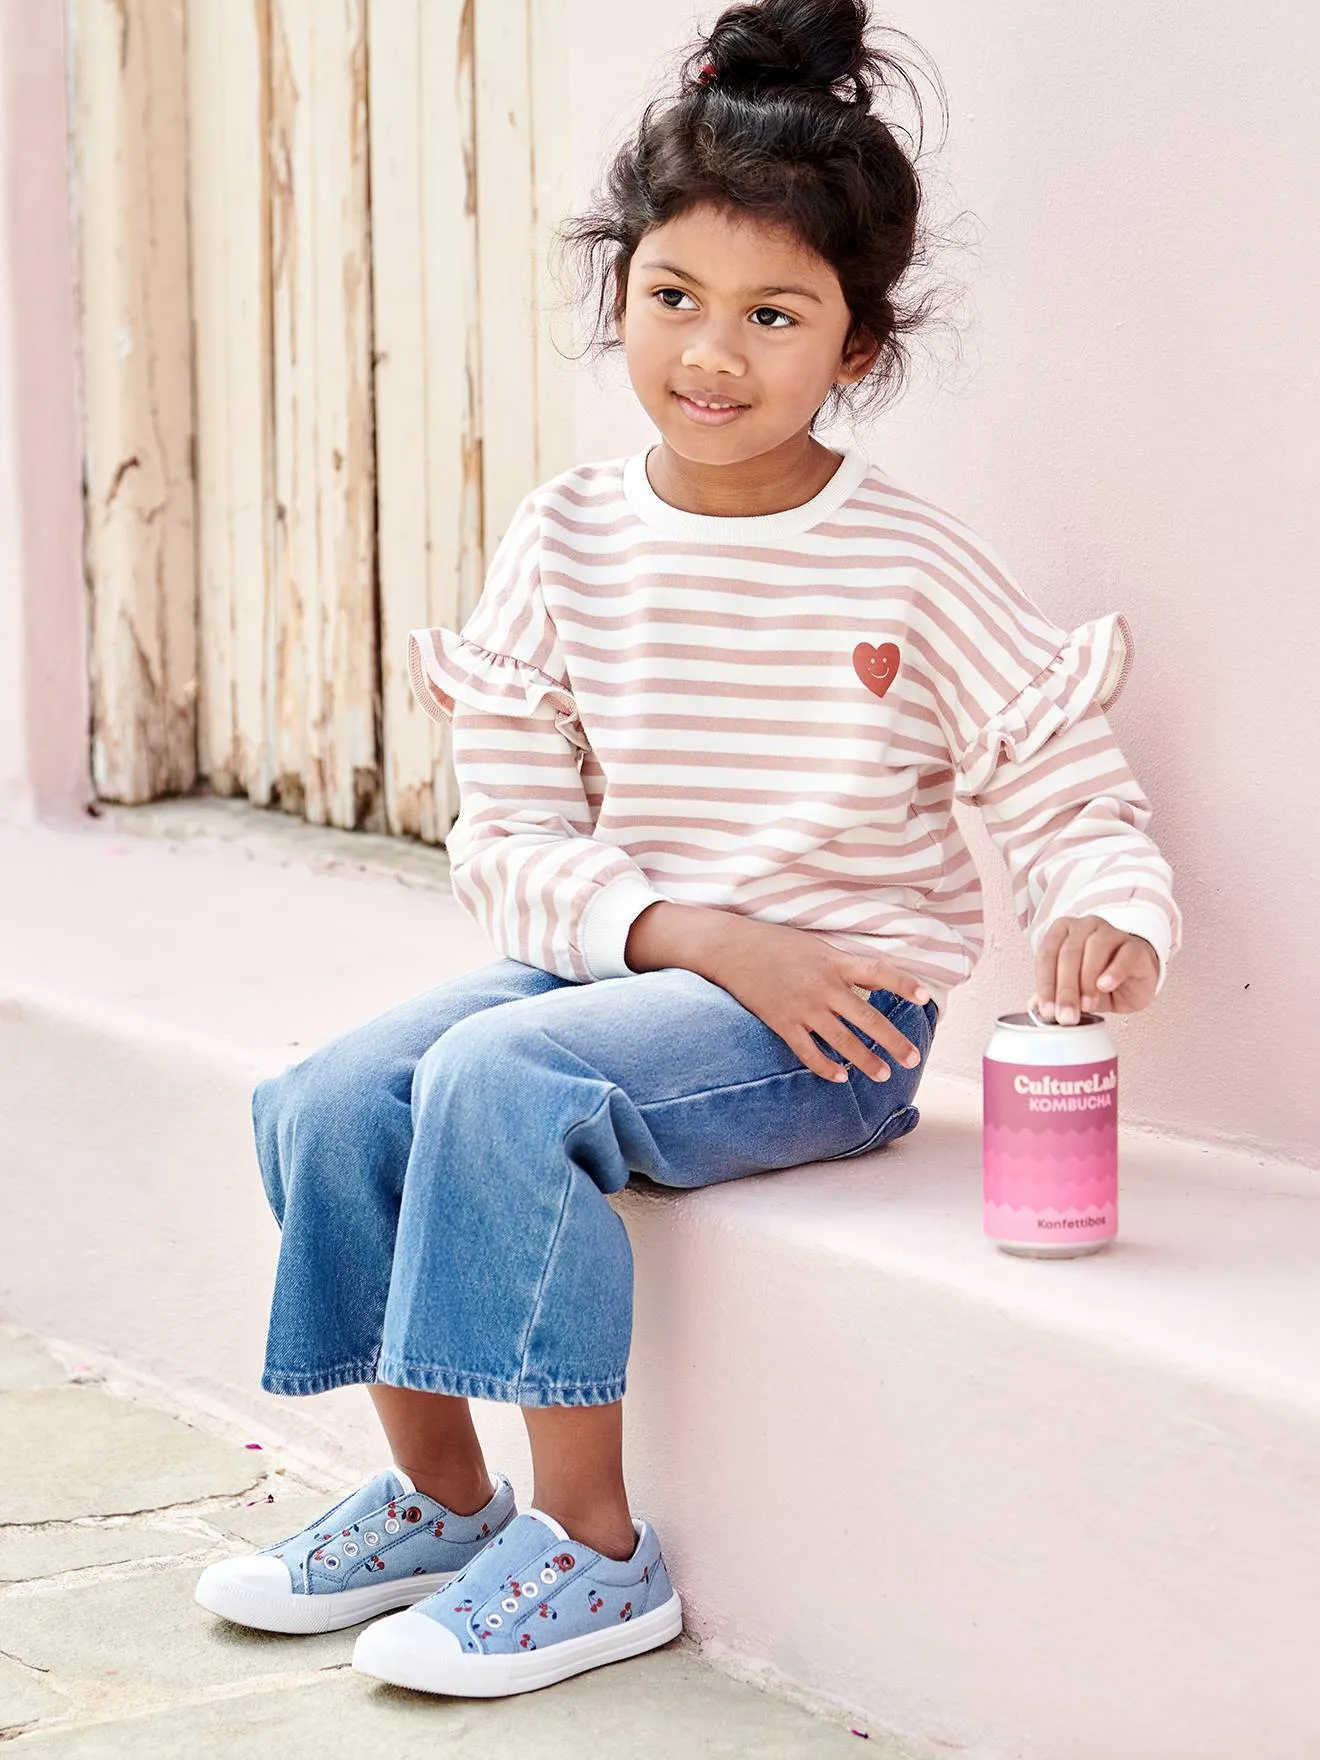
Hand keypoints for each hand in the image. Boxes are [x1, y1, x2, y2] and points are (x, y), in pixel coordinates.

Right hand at [626, 903, 928, 1082]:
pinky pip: (808, 1051)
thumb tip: (871, 984)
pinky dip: (825, 1066)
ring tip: (883, 1074)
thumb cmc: (776, 944)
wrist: (732, 948)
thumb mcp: (815, 945)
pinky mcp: (782, 1022)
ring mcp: (802, 1007)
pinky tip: (839, 1076)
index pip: (878, 972)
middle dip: (893, 1041)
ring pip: (842, 1041)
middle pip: (867, 1018)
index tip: (925, 998)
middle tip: (912, 1059)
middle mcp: (823, 986)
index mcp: (834, 961)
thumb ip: (843, 965)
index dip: (903, 984)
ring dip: (865, 1060)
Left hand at [1031, 916, 1159, 1023]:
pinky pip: (1124, 956)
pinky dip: (1113, 971)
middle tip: (1066, 1016)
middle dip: (1065, 989)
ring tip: (1087, 1006)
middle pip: (1069, 953)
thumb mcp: (1073, 989)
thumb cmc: (1099, 979)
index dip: (1045, 985)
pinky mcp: (1135, 946)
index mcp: (1062, 931)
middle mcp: (1085, 926)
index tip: (1047, 1011)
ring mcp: (1112, 932)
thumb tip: (1033, 1006)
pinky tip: (1105, 986)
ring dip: (1087, 981)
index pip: (1047, 956)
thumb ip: (1053, 993)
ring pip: (1094, 949)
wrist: (1135, 978)